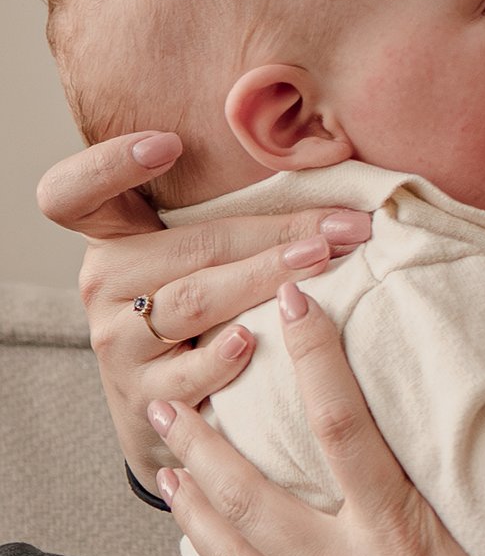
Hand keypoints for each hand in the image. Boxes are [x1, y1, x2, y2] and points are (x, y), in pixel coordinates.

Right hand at [38, 131, 371, 483]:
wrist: (179, 413)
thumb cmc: (202, 310)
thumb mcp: (196, 256)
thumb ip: (231, 214)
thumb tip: (336, 184)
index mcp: (112, 237)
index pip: (73, 194)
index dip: (109, 164)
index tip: (169, 143)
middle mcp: (104, 284)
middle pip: (189, 246)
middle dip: (274, 233)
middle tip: (340, 226)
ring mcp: (118, 343)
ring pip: (196, 300)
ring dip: (264, 278)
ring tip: (319, 260)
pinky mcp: (143, 397)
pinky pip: (188, 373)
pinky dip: (223, 357)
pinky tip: (252, 340)